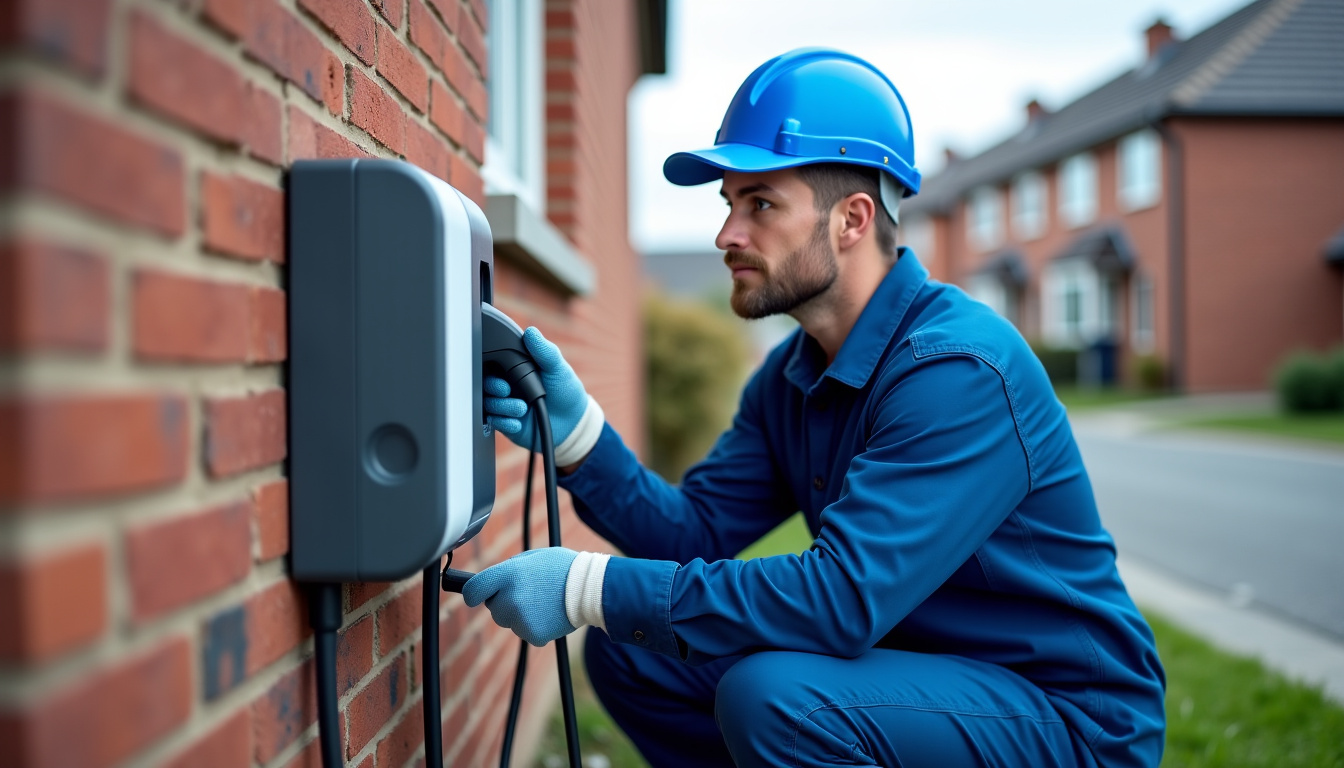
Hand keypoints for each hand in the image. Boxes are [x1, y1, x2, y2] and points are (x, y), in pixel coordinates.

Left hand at [462, 547, 577, 645]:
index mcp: (507, 575)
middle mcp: (510, 598)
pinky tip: (549, 614)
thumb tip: (492, 581)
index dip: (471, 593)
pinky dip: (534, 626)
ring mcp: (521, 619)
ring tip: (542, 602)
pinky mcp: (532, 635)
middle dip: (504, 601)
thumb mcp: (533, 557)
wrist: (590, 589)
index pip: (473, 590)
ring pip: (509, 621)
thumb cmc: (563, 568)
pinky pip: (524, 632)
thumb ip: (509, 569)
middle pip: (493, 608)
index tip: (473, 596)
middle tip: (528, 593)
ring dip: (519, 614)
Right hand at [484, 328, 597, 460]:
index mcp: (516, 368)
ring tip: (522, 408)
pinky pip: (494, 422)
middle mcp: (508, 385)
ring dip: (503, 406)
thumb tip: (531, 332)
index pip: (495, 361)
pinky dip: (505, 422)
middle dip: (493, 386)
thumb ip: (545, 351)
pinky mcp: (506, 422)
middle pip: (486, 382)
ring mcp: (506, 404)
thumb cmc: (564, 390)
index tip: (504, 370)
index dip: (493, 364)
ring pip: (489, 403)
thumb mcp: (557, 367)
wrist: (572, 422)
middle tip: (506, 390)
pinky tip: (518, 422)